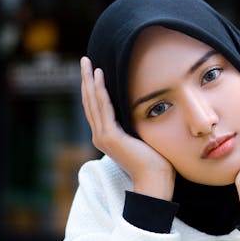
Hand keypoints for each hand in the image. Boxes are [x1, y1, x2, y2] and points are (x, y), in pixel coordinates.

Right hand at [80, 57, 174, 198]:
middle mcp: (100, 136)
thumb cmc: (155, 163)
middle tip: (84, 60)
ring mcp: (103, 136)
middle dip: (86, 79)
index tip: (92, 71)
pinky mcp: (110, 135)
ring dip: (89, 80)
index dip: (92, 88)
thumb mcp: (142, 139)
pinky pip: (104, 107)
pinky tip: (99, 75)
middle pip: (89, 102)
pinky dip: (100, 90)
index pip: (96, 108)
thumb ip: (137, 127)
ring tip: (87, 62)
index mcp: (106, 137)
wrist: (154, 180)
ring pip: (93, 101)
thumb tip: (144, 113)